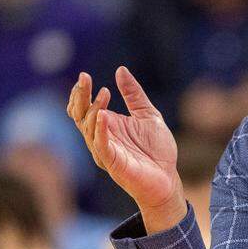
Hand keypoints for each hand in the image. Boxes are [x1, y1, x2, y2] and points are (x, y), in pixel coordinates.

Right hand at [68, 68, 184, 231]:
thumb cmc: (157, 150)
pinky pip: (100, 145)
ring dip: (94, 108)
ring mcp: (104, 150)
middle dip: (80, 96)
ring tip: (105, 93)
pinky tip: (103, 115)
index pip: (83, 107)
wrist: (168, 178)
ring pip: (87, 128)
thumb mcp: (147, 114)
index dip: (81, 92)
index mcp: (107, 125)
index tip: (85, 75)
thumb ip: (133, 94)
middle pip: (79, 115)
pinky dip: (99, 130)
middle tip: (85, 78)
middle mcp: (101, 137)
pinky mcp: (112, 162)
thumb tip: (120, 70)